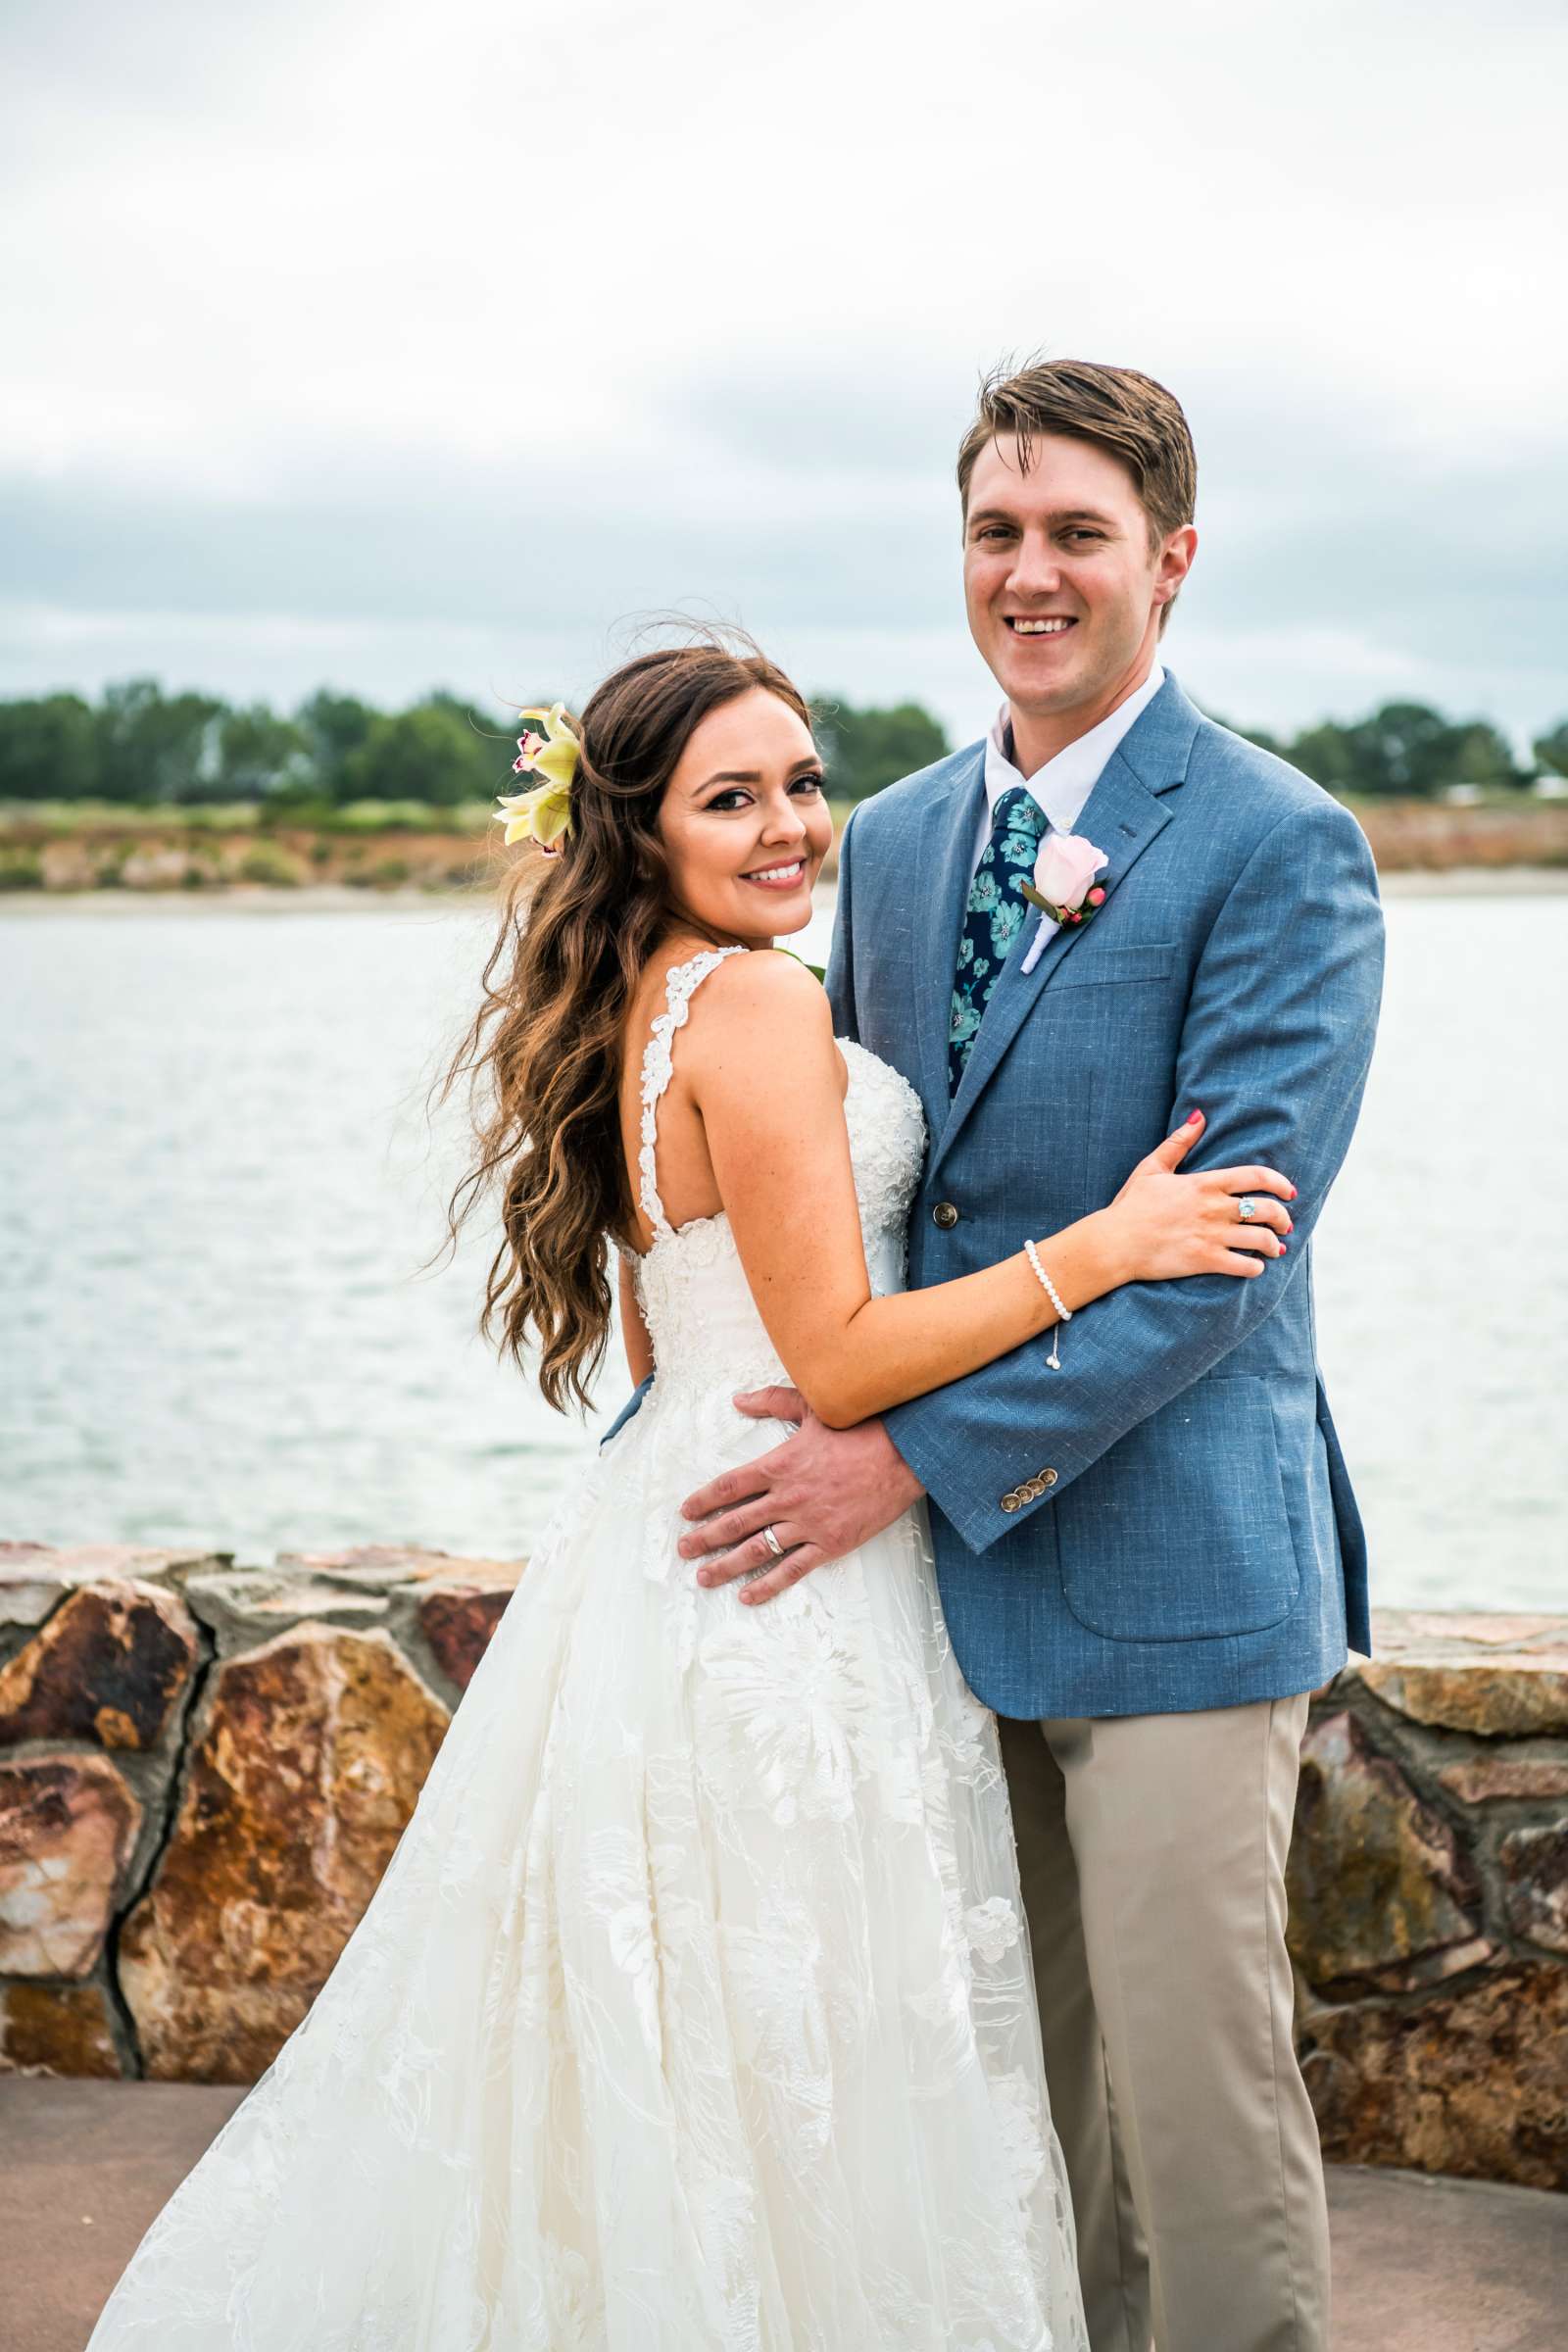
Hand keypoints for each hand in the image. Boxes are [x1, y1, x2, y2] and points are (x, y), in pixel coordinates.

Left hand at [676, 1388, 924, 1604]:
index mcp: (779, 1464)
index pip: (728, 1487)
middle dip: (704, 1538)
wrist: (904, 1455)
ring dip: (726, 1565)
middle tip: (683, 1549)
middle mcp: (787, 1498)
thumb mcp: (812, 1406)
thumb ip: (771, 1401)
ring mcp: (808, 1524)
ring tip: (704, 1577)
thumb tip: (738, 1400)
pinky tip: (748, 1595)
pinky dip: (768, 1584)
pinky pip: (792, 1569)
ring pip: (757, 1550)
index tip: (686, 1511)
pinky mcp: (831, 1543)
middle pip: (734, 1522)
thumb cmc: (860, 1427)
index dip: (703, 1500)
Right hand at [1103, 1109, 1296, 1282]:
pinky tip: (1254, 1266)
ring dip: (1273, 1245)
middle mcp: (1213, 1208)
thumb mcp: (1152, 1168)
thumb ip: (1178, 1142)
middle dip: (1283, 1218)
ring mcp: (1211, 1235)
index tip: (1289, 1191)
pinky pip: (1245, 1266)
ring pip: (1261, 1239)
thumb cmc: (1131, 1205)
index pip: (1257, 1176)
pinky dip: (1256, 1267)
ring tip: (1274, 1248)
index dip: (1280, 1183)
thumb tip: (1199, 1116)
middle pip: (1267, 1209)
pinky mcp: (1205, 1260)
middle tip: (1285, 1225)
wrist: (1114, 1242)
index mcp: (1205, 1183)